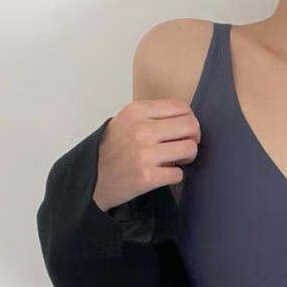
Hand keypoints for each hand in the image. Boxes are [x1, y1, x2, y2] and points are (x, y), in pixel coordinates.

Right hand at [93, 98, 199, 212]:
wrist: (93, 178)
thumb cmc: (112, 149)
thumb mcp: (126, 121)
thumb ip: (152, 115)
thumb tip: (185, 118)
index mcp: (137, 111)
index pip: (181, 107)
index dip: (189, 120)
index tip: (184, 131)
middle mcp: (141, 129)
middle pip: (191, 126)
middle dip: (194, 138)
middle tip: (185, 147)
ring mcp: (144, 154)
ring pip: (190, 149)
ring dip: (187, 157)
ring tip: (176, 161)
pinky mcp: (148, 177)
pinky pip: (179, 174)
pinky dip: (175, 176)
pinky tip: (164, 174)